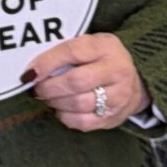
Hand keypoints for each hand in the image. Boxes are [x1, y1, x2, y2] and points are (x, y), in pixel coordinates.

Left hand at [22, 33, 149, 130]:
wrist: (137, 80)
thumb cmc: (102, 60)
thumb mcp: (90, 44)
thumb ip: (66, 52)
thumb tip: (33, 70)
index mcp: (106, 47)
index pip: (72, 52)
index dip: (47, 63)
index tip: (29, 73)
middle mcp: (116, 71)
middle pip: (75, 82)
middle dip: (48, 87)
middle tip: (36, 89)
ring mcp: (118, 96)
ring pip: (77, 104)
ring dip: (55, 102)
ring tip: (48, 98)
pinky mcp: (114, 117)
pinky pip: (82, 122)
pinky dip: (65, 117)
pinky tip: (61, 109)